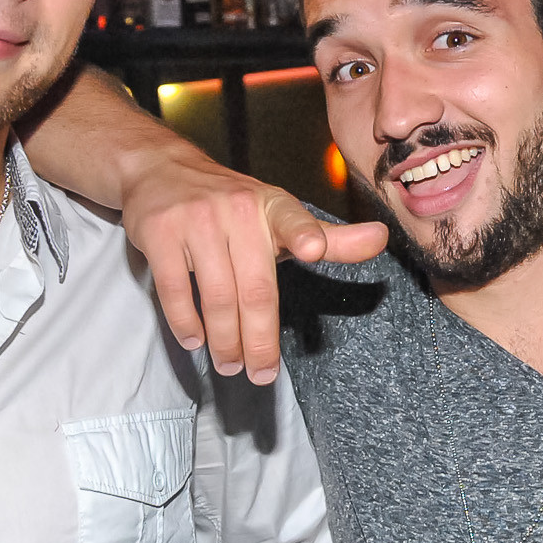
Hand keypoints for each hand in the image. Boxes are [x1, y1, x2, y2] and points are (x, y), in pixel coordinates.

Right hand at [118, 139, 387, 382]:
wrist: (162, 170)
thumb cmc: (234, 206)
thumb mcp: (283, 216)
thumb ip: (331, 238)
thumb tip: (381, 239)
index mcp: (274, 206)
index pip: (293, 219)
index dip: (304, 234)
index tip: (310, 249)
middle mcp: (238, 209)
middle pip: (255, 287)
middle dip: (259, 338)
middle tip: (259, 373)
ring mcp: (197, 220)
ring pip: (218, 295)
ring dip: (224, 339)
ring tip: (229, 363)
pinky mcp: (161, 233)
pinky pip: (175, 289)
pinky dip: (186, 322)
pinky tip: (195, 340)